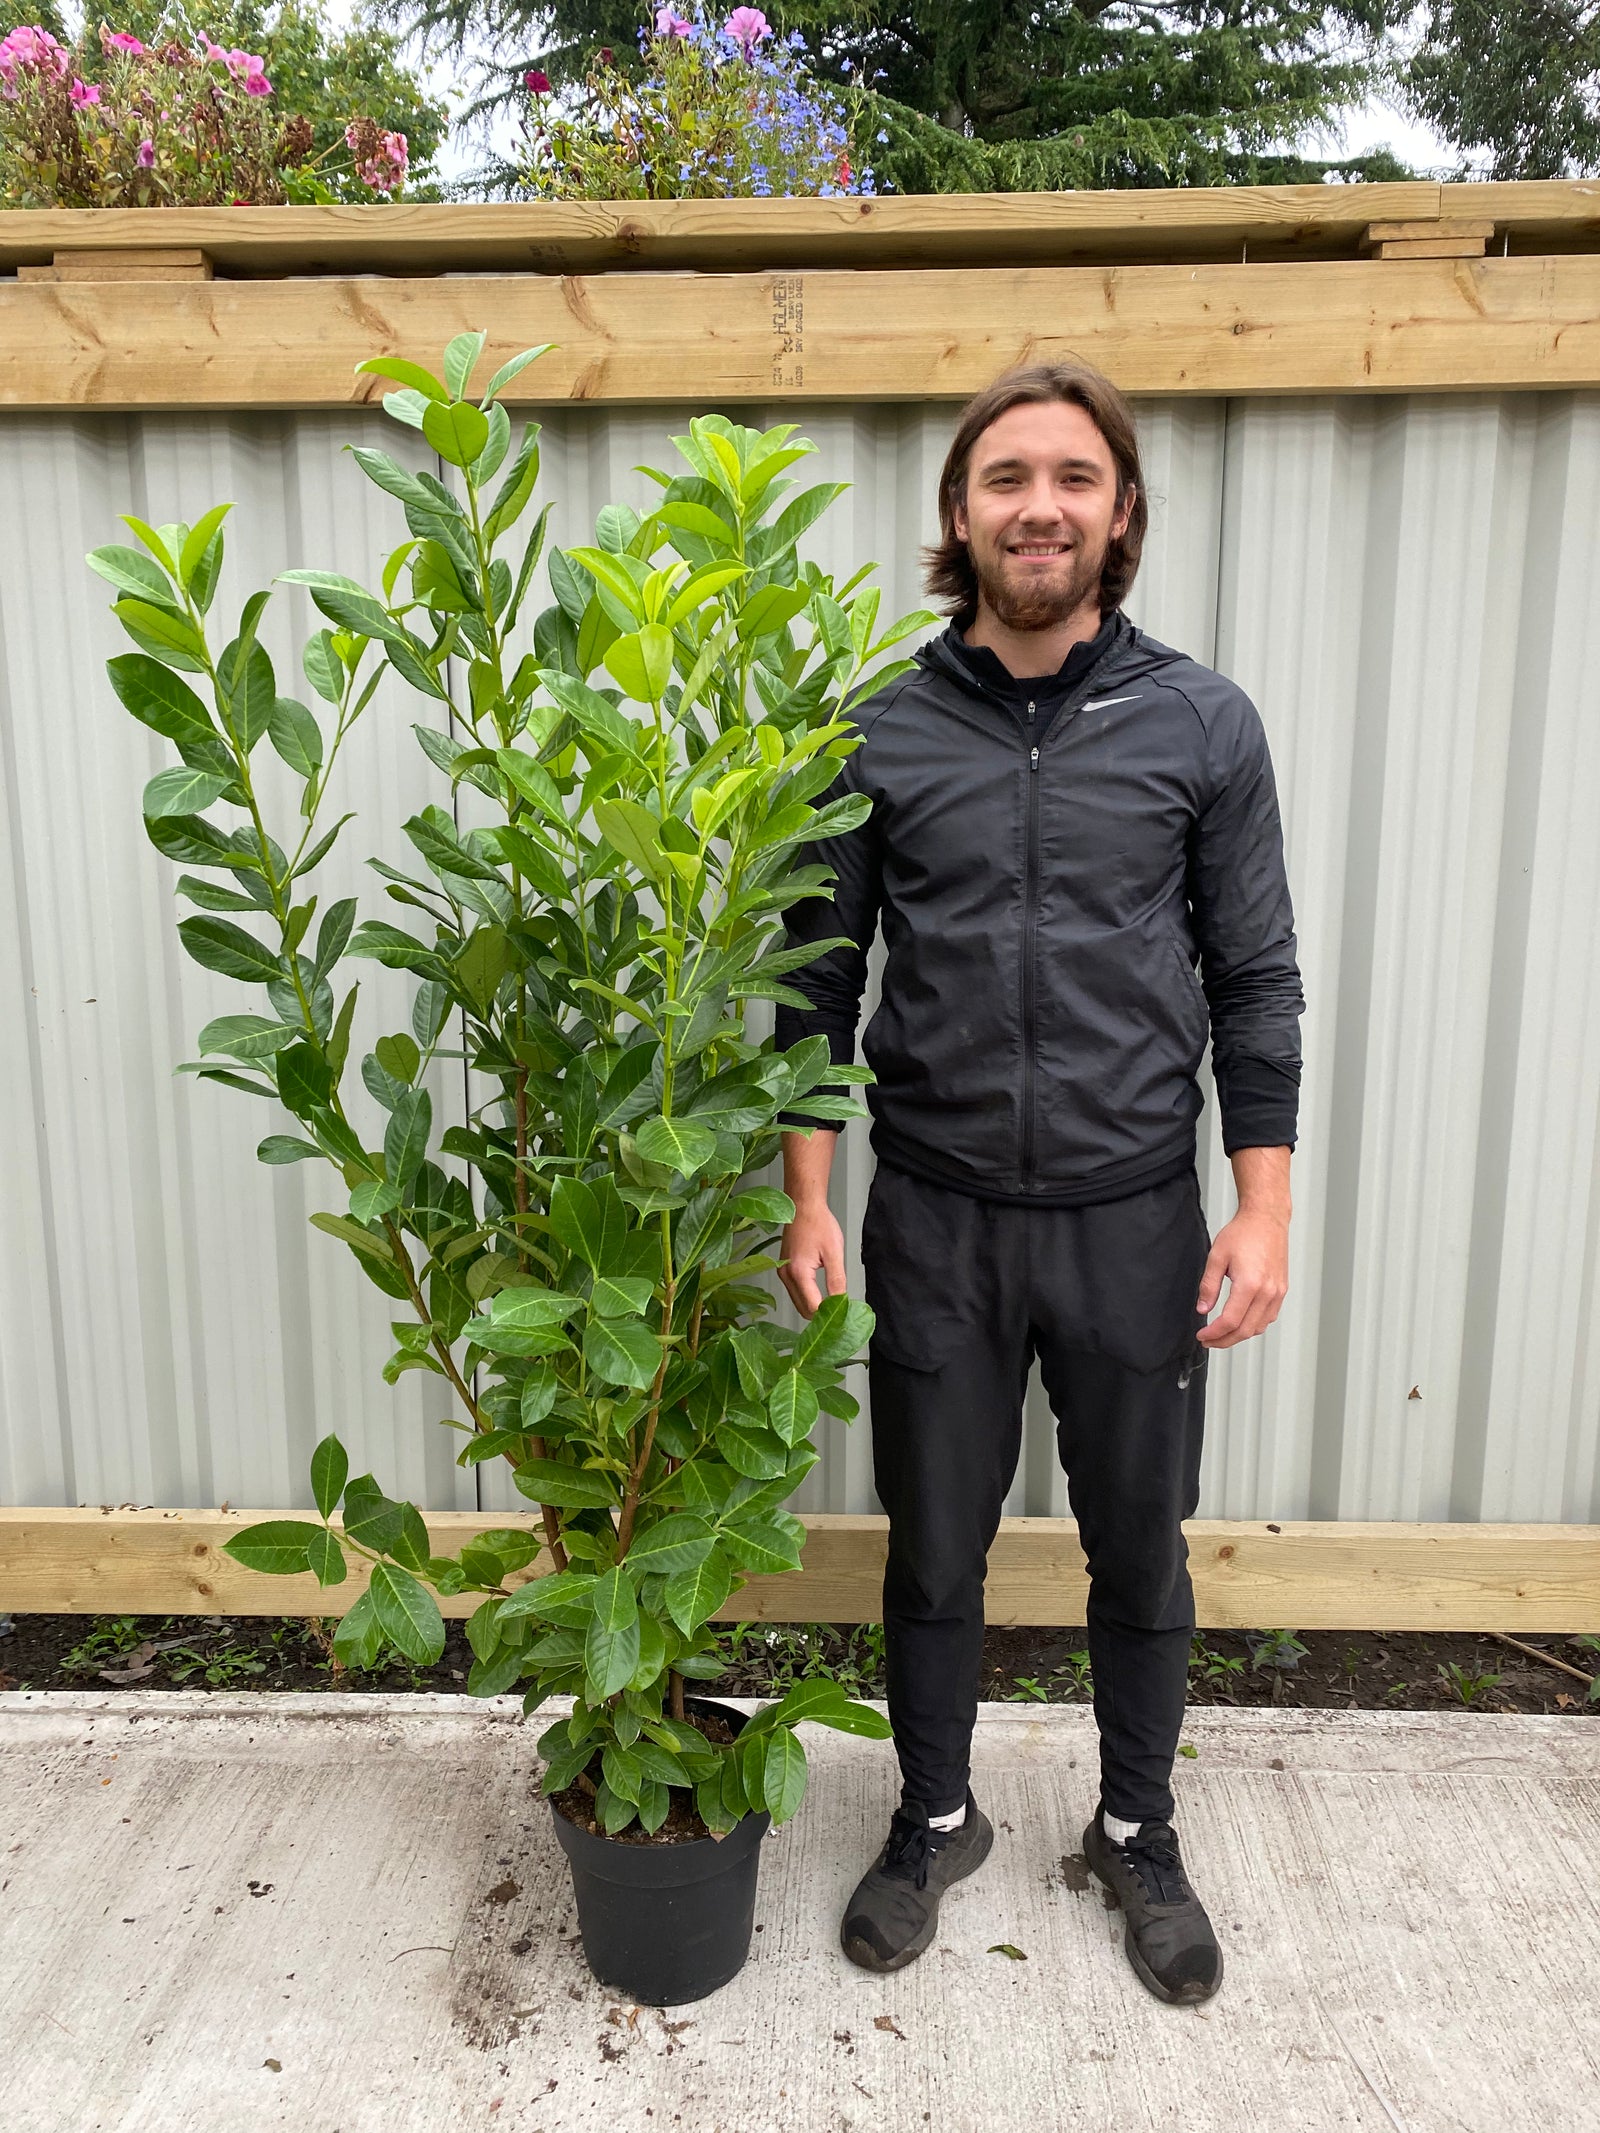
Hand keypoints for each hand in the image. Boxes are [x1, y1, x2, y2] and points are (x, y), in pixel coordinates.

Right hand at [779, 1203, 846, 1317]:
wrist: (803, 1206)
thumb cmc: (818, 1223)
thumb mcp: (834, 1253)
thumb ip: (837, 1281)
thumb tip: (841, 1303)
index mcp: (799, 1273)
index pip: (813, 1307)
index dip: (828, 1315)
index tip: (842, 1314)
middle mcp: (786, 1275)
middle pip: (803, 1310)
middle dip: (821, 1314)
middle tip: (840, 1311)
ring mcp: (783, 1273)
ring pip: (798, 1302)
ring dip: (814, 1306)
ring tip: (833, 1302)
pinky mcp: (784, 1269)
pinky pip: (795, 1292)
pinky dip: (807, 1296)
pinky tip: (821, 1293)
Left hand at [1195, 1206, 1288, 1348]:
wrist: (1266, 1219)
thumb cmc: (1243, 1233)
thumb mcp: (1216, 1257)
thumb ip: (1208, 1286)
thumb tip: (1203, 1309)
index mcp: (1250, 1284)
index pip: (1230, 1321)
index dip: (1214, 1333)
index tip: (1202, 1335)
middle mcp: (1268, 1291)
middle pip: (1245, 1330)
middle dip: (1224, 1340)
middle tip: (1208, 1340)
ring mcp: (1278, 1292)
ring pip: (1258, 1327)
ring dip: (1239, 1335)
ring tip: (1221, 1333)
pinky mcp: (1282, 1290)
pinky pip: (1268, 1317)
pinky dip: (1254, 1325)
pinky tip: (1241, 1321)